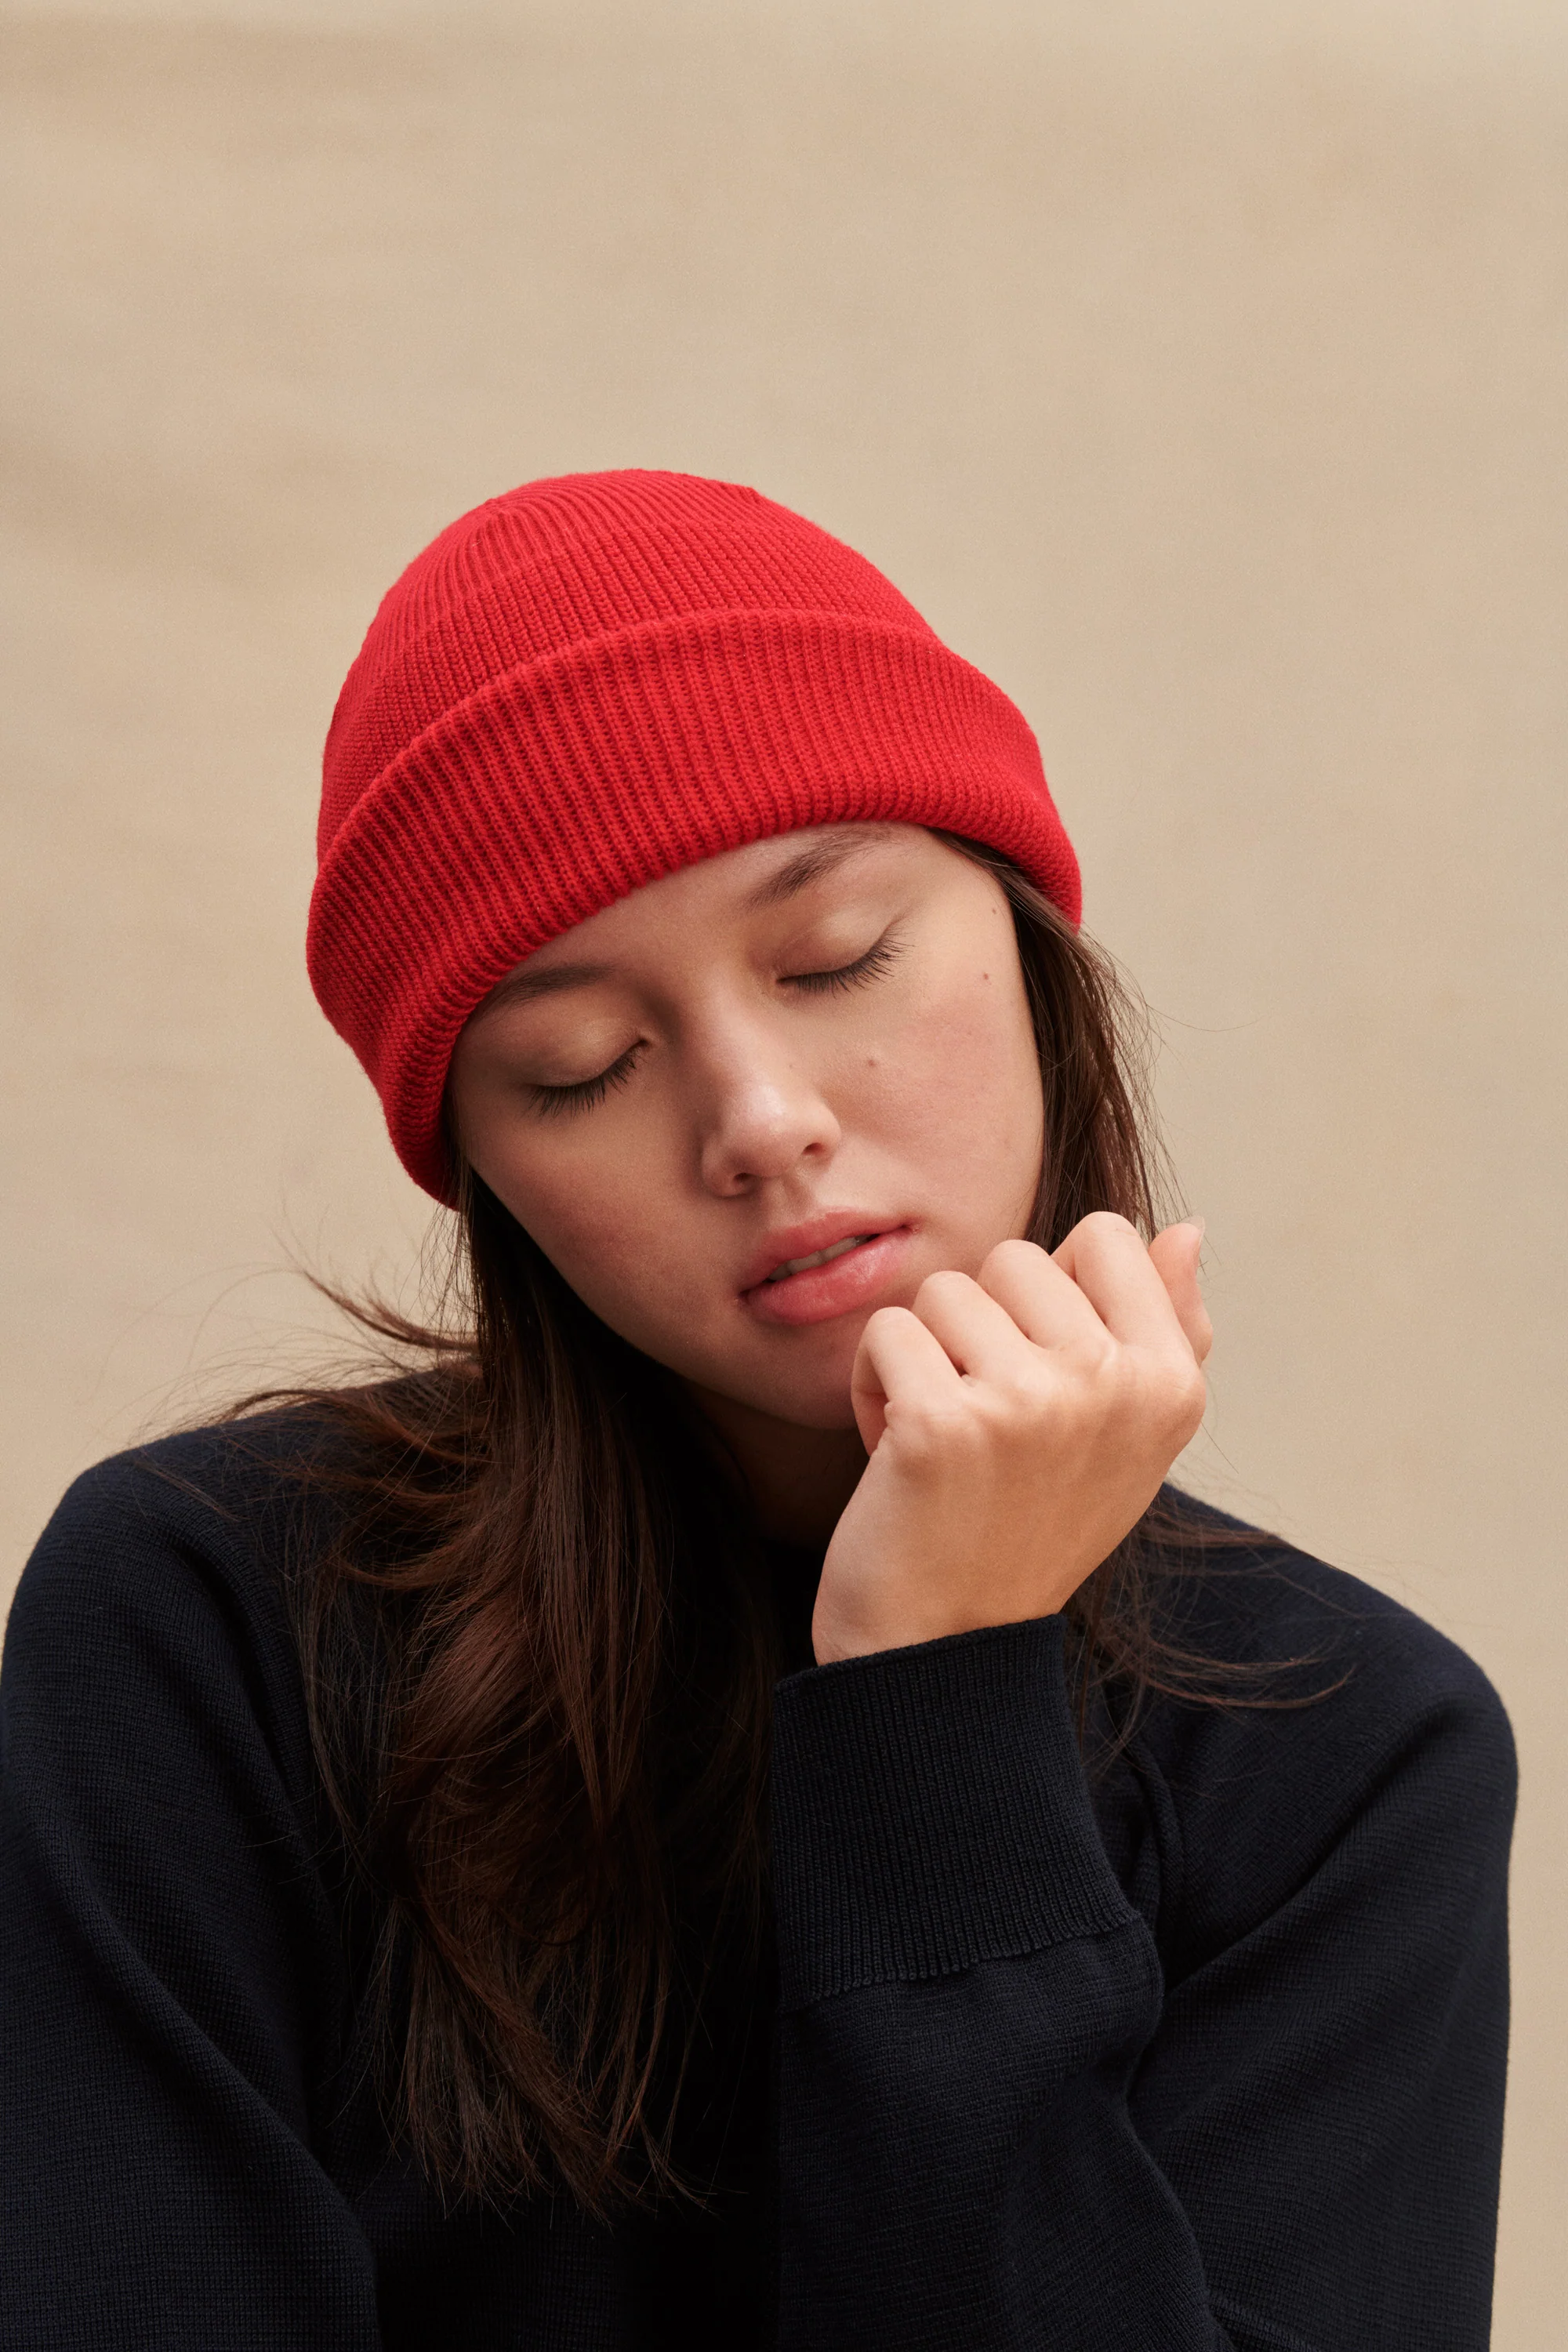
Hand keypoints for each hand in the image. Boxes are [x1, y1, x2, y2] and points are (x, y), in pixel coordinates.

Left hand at [811, 1213, 1210, 1664]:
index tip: (1041, 1371)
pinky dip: (871, 1386)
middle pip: (1013, 1258)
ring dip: (923, 1359)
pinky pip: (885, 1332)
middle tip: (984, 1417)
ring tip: (942, 1436)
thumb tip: (1184, 1228)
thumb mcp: (1125, 1434)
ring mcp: (1031, 1403)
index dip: (1049, 1293)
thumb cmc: (1027, 1526)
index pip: (1106, 1236)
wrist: (942, 1646)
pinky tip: (894, 1452)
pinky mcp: (944, 1424)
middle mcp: (1112, 1386)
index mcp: (1170, 1383)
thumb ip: (1165, 1326)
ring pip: (943, 1292)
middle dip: (980, 1328)